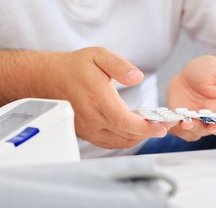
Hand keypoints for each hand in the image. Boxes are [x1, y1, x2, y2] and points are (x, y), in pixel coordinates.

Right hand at [51, 47, 168, 148]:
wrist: (51, 80)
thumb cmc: (75, 67)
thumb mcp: (98, 56)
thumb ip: (119, 66)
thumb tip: (137, 77)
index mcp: (97, 98)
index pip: (123, 120)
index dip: (144, 128)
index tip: (161, 128)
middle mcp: (92, 117)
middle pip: (125, 134)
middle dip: (149, 132)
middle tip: (164, 124)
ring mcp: (89, 129)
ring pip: (120, 142)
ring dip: (138, 137)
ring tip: (152, 127)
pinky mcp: (87, 134)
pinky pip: (111, 143)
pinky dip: (126, 140)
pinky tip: (135, 131)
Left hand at [167, 55, 215, 140]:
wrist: (191, 71)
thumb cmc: (211, 70)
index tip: (214, 124)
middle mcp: (210, 120)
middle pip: (207, 132)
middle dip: (198, 128)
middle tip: (189, 121)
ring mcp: (194, 120)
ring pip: (191, 134)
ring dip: (184, 129)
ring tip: (179, 119)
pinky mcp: (180, 119)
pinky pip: (175, 129)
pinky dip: (170, 126)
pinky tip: (166, 120)